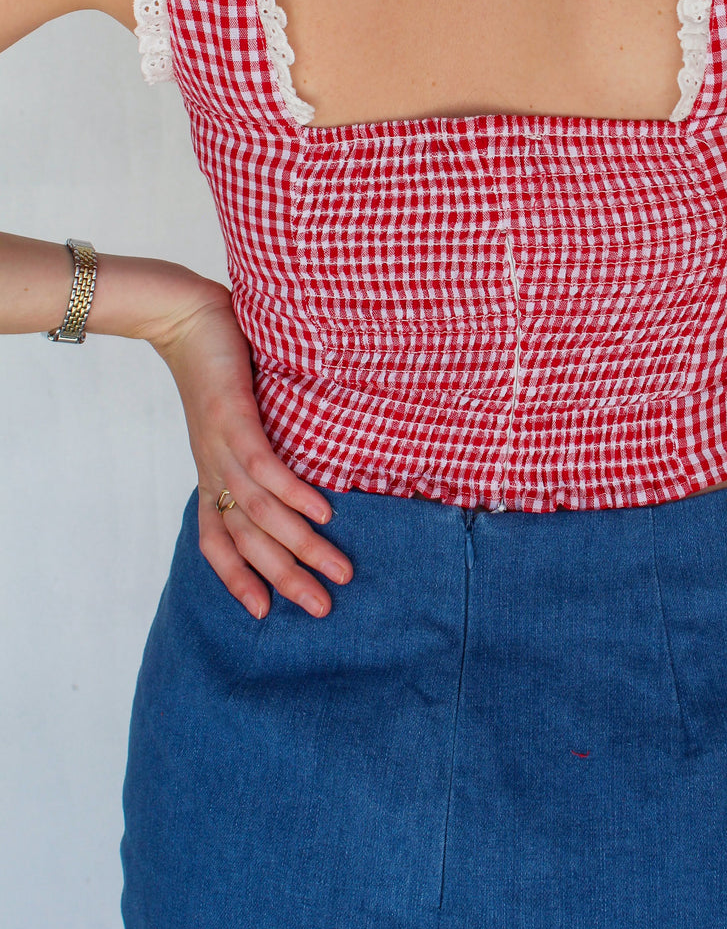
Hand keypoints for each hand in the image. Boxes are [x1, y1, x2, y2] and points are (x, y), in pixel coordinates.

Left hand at [144, 276, 353, 618]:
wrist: (184, 316)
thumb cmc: (216, 362)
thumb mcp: (237, 413)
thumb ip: (262, 440)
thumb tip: (302, 461)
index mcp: (211, 471)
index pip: (217, 541)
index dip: (237, 579)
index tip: (266, 612)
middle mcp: (214, 467)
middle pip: (246, 540)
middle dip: (285, 578)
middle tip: (323, 608)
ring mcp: (222, 445)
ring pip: (260, 513)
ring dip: (300, 546)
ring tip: (339, 569)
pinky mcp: (234, 417)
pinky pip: (264, 467)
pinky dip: (293, 494)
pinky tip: (323, 512)